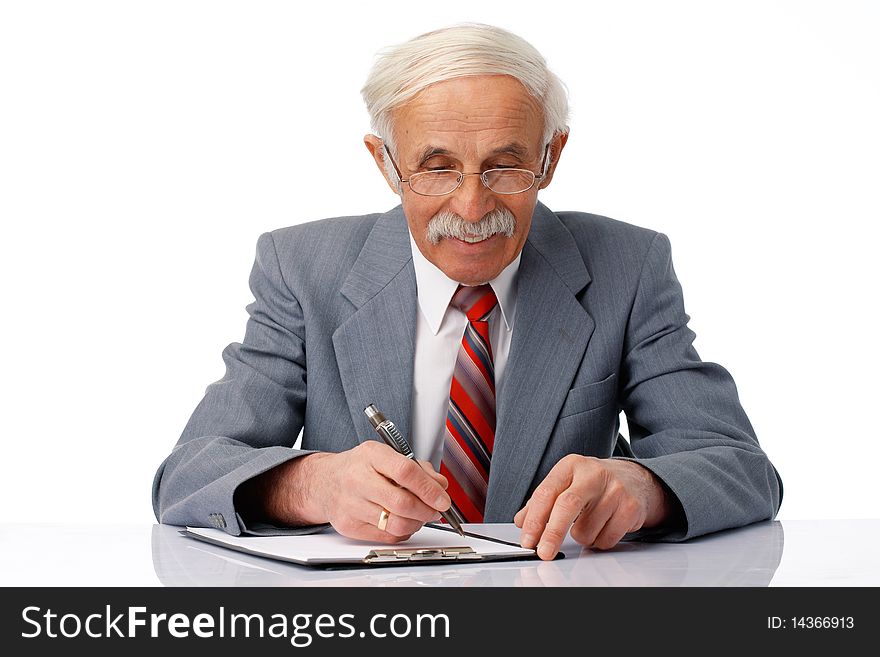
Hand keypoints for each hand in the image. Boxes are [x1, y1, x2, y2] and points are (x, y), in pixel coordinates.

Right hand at [240, 441, 449, 542]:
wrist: (324, 481)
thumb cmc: (359, 467)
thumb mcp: (386, 455)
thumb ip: (417, 468)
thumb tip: (440, 486)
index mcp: (371, 455)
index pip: (405, 472)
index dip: (429, 489)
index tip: (443, 499)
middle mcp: (357, 479)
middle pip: (402, 502)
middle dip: (427, 510)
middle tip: (436, 510)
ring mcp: (351, 504)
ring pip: (396, 523)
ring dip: (417, 523)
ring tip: (420, 516)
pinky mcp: (348, 526)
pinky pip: (386, 536)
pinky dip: (402, 531)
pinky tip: (402, 521)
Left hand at [513, 455, 671, 559]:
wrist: (635, 479)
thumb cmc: (594, 482)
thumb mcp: (566, 482)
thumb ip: (542, 500)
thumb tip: (522, 521)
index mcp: (571, 465)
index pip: (546, 493)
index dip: (534, 519)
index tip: (527, 539)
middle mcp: (593, 474)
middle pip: (567, 506)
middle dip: (552, 534)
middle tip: (544, 552)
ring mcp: (615, 490)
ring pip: (586, 530)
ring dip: (581, 537)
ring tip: (589, 523)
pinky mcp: (630, 508)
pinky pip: (606, 539)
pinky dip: (599, 540)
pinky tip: (604, 525)